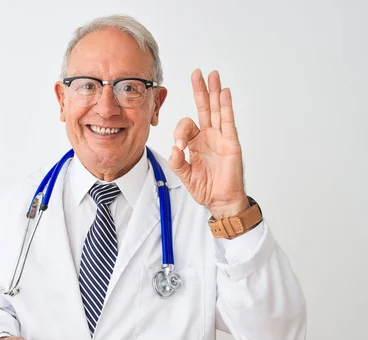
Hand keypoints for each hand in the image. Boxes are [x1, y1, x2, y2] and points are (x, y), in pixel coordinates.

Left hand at [168, 69, 249, 217]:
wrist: (220, 200)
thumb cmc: (205, 187)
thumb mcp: (184, 174)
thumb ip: (177, 162)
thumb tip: (174, 150)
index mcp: (196, 142)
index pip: (186, 125)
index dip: (180, 132)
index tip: (180, 147)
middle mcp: (208, 136)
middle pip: (204, 108)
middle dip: (200, 90)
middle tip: (197, 73)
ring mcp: (220, 138)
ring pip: (217, 110)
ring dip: (214, 92)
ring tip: (213, 75)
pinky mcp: (231, 143)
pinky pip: (228, 121)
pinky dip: (226, 106)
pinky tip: (224, 92)